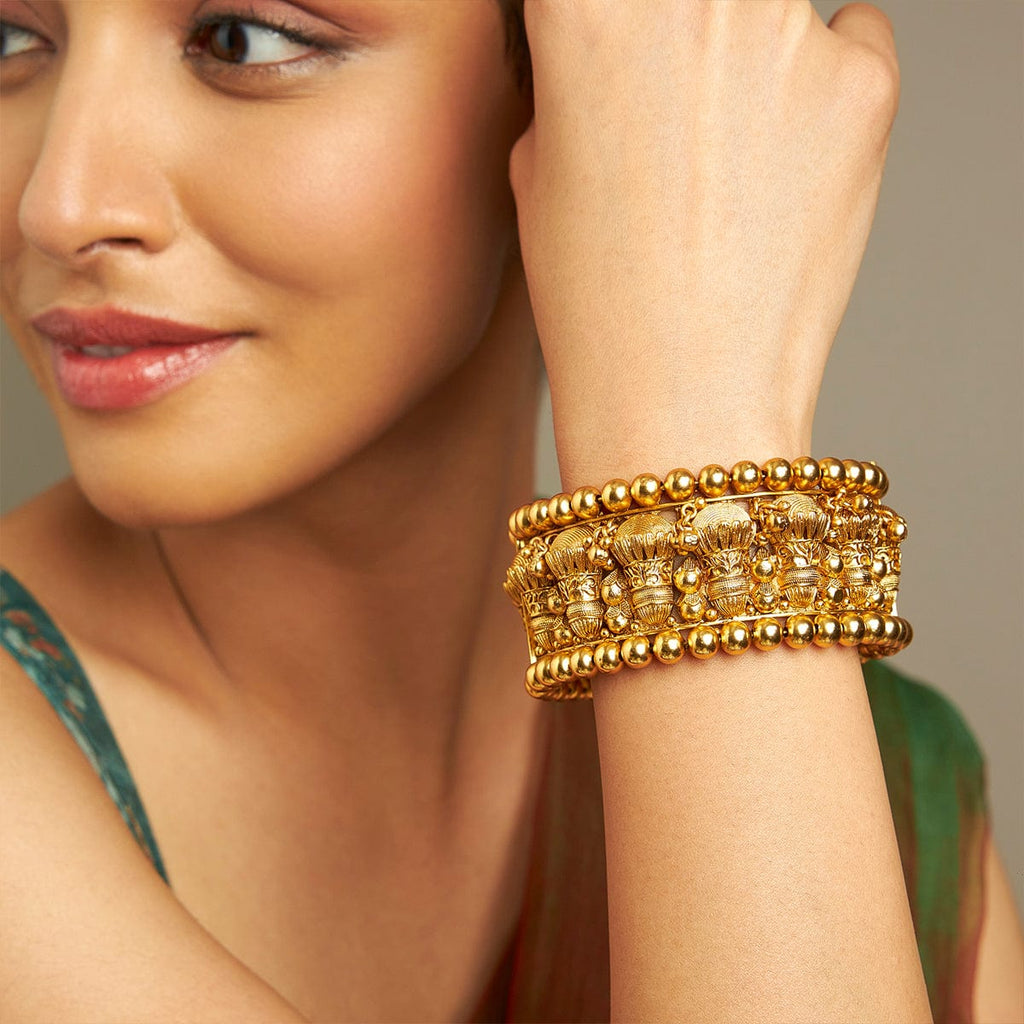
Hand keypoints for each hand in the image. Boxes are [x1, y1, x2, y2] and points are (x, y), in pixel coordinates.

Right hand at [509, 0, 899, 484]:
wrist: (683, 398)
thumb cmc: (598, 306)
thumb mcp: (537, 170)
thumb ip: (574, 75)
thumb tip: (609, 47)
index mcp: (589, 5)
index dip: (606, 21)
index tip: (620, 50)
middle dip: (686, 29)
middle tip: (671, 95)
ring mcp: (790, 32)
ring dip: (748, 47)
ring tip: (722, 146)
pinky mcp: (867, 83)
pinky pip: (848, 40)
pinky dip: (821, 85)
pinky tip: (781, 167)